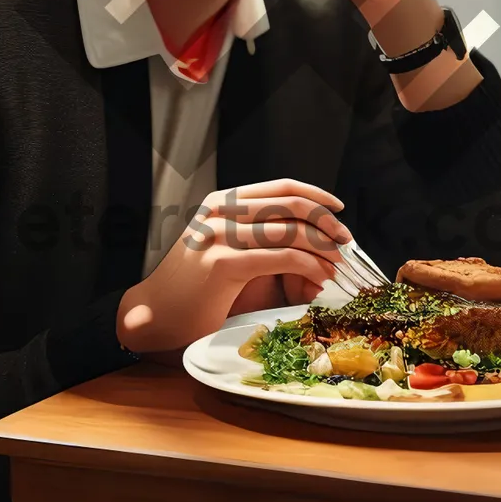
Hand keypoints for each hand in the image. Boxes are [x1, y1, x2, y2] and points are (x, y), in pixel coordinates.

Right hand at [116, 178, 348, 353]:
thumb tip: (317, 246)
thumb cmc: (197, 288)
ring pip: (290, 231)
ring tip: (336, 265)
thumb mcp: (232, 253)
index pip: (280, 187)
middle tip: (345, 241)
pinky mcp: (224, 263)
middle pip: (291, 205)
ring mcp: (220, 235)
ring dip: (322, 248)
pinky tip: (319, 278)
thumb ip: (266, 242)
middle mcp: (221, 211)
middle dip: (326, 222)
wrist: (156, 314)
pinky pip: (282, 258)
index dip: (315, 195)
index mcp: (223, 201)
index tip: (338, 210)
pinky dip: (309, 266)